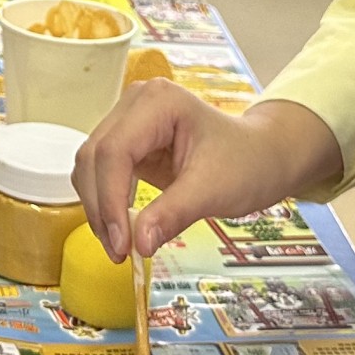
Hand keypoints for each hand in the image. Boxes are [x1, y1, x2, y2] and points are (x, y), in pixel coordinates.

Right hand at [74, 86, 343, 262]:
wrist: (263, 157)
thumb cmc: (247, 162)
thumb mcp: (214, 189)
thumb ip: (173, 214)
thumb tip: (138, 243)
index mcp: (158, 102)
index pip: (114, 152)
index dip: (110, 200)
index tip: (122, 244)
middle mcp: (136, 104)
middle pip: (95, 158)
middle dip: (102, 208)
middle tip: (119, 252)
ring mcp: (128, 122)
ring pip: (91, 167)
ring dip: (99, 209)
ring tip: (121, 246)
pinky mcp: (128, 144)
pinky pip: (101, 174)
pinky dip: (106, 204)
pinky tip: (122, 229)